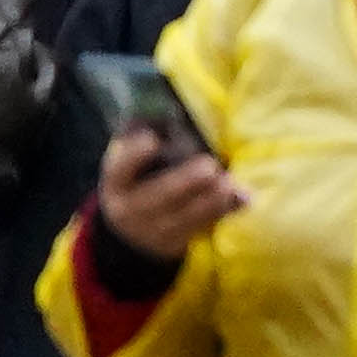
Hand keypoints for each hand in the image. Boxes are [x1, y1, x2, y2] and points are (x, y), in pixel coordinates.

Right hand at [97, 121, 245, 261]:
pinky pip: (200, 228)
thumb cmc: (137, 184)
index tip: (152, 139)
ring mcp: (152, 230)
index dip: (133, 155)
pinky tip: (241, 200)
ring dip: (210, 200)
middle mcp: (130, 209)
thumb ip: (141, 144)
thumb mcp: (130, 167)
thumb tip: (163, 114)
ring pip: (183, 217)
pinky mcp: (174, 243)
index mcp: (116, 183)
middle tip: (209, 166)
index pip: (118, 169)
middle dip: (184, 181)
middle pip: (157, 196)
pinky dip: (222, 213)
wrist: (129, 233)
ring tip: (229, 183)